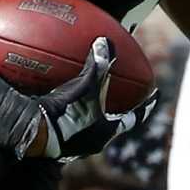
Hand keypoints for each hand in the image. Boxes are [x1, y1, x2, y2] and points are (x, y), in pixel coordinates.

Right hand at [0, 40, 154, 160]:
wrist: (34, 134)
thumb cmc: (67, 112)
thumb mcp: (86, 85)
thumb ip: (98, 65)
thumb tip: (106, 42)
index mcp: (107, 131)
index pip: (133, 118)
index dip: (144, 107)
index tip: (155, 97)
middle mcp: (94, 142)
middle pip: (111, 127)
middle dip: (115, 114)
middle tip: (120, 102)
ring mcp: (75, 148)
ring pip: (90, 131)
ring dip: (92, 119)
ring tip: (91, 106)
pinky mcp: (56, 146)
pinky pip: (69, 130)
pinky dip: (70, 120)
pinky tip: (61, 111)